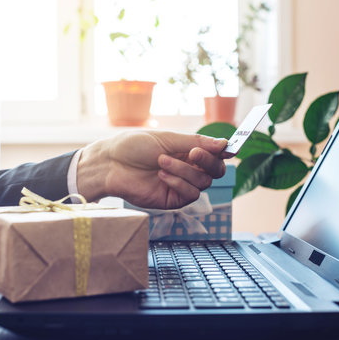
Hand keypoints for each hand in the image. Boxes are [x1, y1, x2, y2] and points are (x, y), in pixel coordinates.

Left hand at [77, 131, 227, 208]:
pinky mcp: (172, 200)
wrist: (110, 164)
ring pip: (203, 182)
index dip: (223, 152)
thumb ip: (196, 142)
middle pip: (215, 171)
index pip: (214, 154)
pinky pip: (190, 194)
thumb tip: (225, 144)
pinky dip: (179, 183)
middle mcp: (187, 168)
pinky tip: (162, 175)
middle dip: (208, 161)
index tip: (227, 149)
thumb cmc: (133, 146)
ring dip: (184, 170)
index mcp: (186, 151)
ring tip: (162, 161)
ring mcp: (180, 185)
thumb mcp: (167, 139)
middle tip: (193, 153)